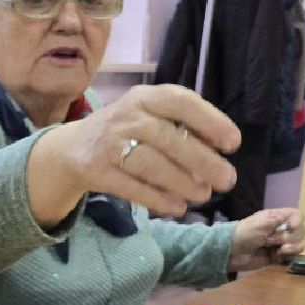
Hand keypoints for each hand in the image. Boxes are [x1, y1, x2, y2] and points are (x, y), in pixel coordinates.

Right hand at [30, 84, 240, 224]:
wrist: (72, 148)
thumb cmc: (127, 131)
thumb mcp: (150, 116)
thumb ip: (182, 127)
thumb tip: (218, 155)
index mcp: (144, 97)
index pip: (181, 103)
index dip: (210, 122)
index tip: (233, 144)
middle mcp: (125, 116)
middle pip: (168, 139)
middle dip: (203, 161)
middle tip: (227, 180)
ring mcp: (108, 144)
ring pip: (151, 165)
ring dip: (182, 183)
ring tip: (203, 196)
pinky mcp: (95, 170)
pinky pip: (131, 187)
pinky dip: (157, 199)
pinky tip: (176, 207)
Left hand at [229, 208, 304, 271]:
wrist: (230, 253)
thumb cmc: (242, 235)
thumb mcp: (259, 224)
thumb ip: (277, 220)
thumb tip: (290, 221)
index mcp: (275, 217)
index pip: (297, 215)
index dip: (298, 221)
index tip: (291, 227)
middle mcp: (280, 229)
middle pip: (301, 230)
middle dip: (291, 236)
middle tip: (272, 240)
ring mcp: (280, 243)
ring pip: (300, 242)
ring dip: (293, 246)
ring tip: (279, 250)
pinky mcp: (279, 255)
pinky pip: (294, 254)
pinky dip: (290, 255)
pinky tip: (279, 255)